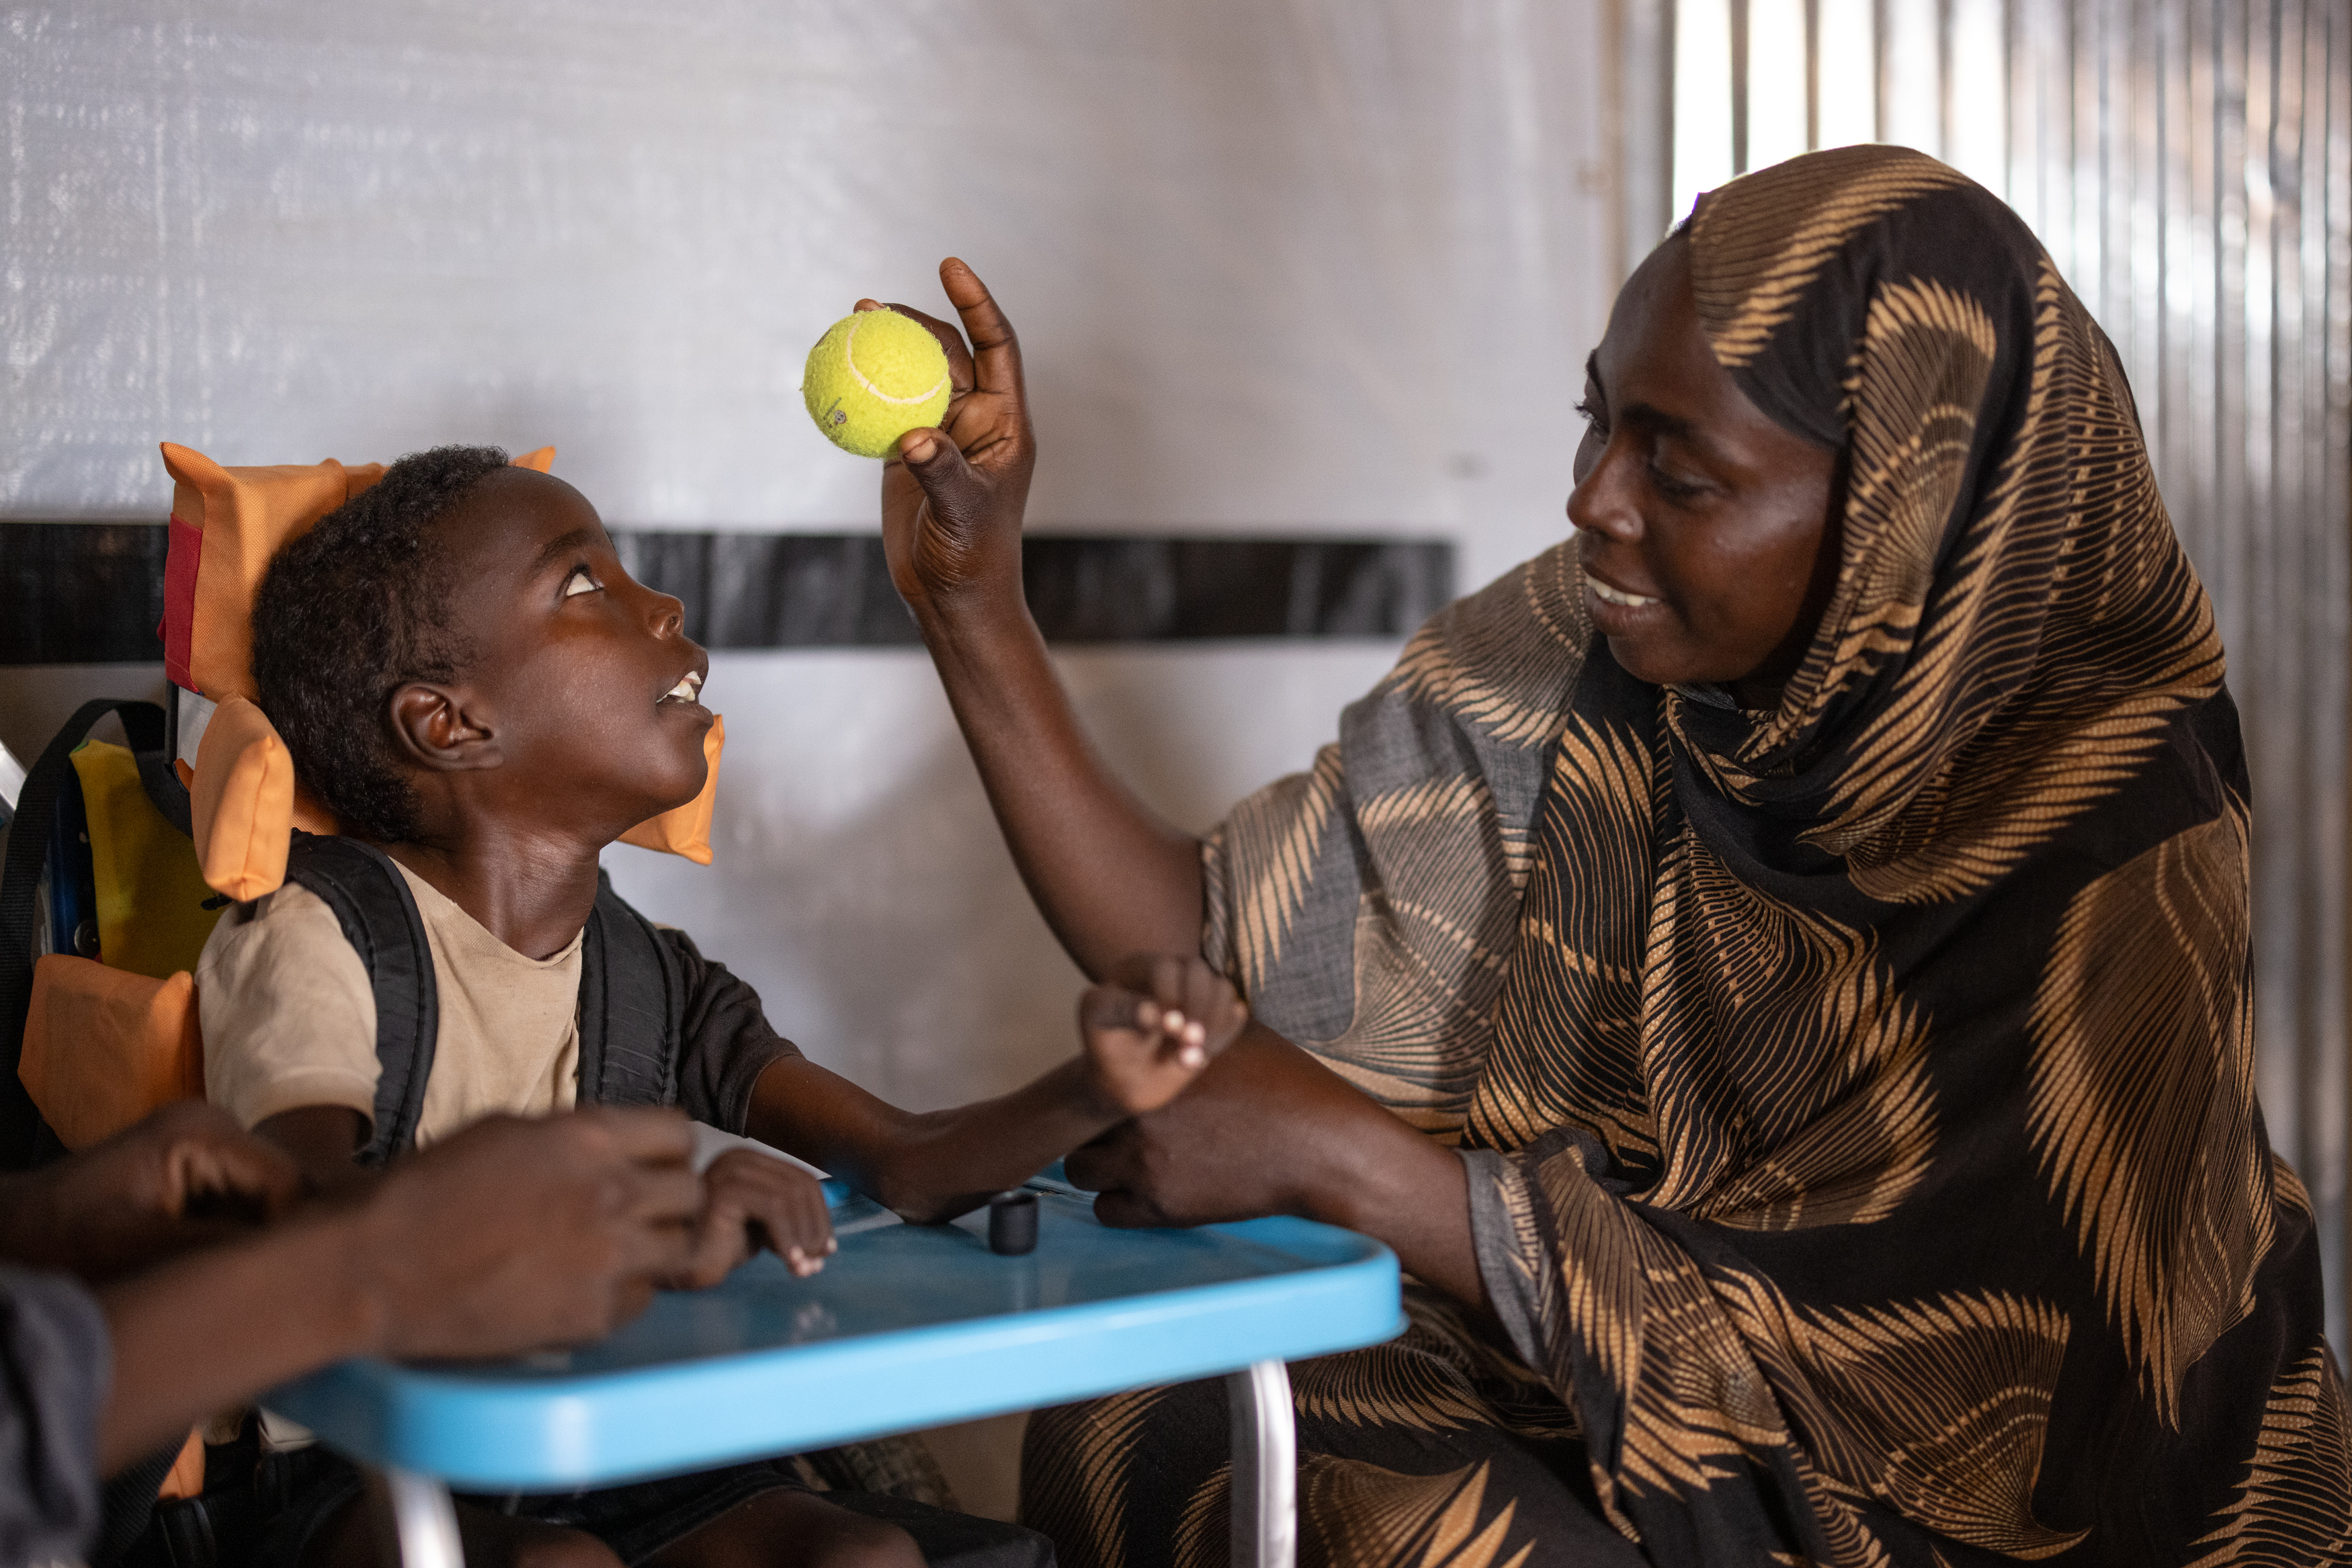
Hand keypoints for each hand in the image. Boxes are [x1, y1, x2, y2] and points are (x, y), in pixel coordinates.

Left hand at [0, 1101, 302, 1278]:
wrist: (10, 1232)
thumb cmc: (58, 1242)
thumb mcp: (137, 1252)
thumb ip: (216, 1251)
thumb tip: (290, 1271)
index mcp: (200, 1132)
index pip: (289, 1183)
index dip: (298, 1237)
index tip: (291, 1291)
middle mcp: (215, 1126)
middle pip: (286, 1189)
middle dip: (282, 1242)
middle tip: (275, 1296)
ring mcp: (209, 1146)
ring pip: (272, 1201)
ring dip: (262, 1245)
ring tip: (251, 1290)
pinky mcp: (201, 1169)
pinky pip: (247, 1205)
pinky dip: (242, 1242)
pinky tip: (228, 1276)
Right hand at [353, 1108, 703, 1357]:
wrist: (376, 1270)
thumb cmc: (426, 1192)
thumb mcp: (506, 1131)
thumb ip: (574, 1136)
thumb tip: (614, 1143)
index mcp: (589, 1137)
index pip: (679, 1132)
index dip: (666, 1149)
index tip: (650, 1162)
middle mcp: (612, 1194)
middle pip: (691, 1191)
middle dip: (669, 1196)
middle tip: (637, 1208)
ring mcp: (608, 1258)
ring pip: (682, 1247)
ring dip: (657, 1245)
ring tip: (617, 1248)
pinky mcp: (593, 1315)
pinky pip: (643, 1298)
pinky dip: (625, 1292)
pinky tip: (585, 1285)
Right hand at [668, 1148, 835, 1288]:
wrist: (677, 1266)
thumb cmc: (717, 1249)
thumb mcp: (764, 1229)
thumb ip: (792, 1223)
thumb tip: (827, 1244)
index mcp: (751, 1161)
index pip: (802, 1180)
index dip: (821, 1215)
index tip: (827, 1249)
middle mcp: (739, 1158)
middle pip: (800, 1185)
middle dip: (816, 1228)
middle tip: (818, 1262)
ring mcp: (728, 1170)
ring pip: (790, 1196)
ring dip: (804, 1237)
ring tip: (803, 1268)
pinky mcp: (721, 1191)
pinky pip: (772, 1209)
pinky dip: (789, 1238)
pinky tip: (791, 1263)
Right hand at [868, 258, 1036, 619]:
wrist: (953, 596)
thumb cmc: (973, 557)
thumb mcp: (961, 512)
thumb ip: (942, 471)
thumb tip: (916, 437)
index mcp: (1004, 422)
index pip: (997, 345)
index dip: (977, 302)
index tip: (949, 265)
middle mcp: (976, 420)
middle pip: (949, 351)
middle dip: (916, 321)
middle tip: (871, 306)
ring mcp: (941, 434)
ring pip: (913, 376)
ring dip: (884, 349)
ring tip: (850, 321)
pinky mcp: (908, 453)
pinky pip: (883, 408)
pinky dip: (859, 390)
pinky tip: (829, 373)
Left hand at [1065, 1024, 1400, 1227]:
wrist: (1322, 1148)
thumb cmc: (1287, 1087)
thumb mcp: (1236, 1036)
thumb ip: (1191, 1028)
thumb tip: (1169, 1012)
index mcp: (1153, 1068)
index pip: (1089, 1076)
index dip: (1099, 1085)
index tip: (1115, 1093)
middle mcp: (1140, 1115)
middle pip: (1078, 1125)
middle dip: (1094, 1127)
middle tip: (1119, 1130)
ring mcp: (1148, 1164)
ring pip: (1083, 1172)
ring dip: (1101, 1167)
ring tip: (1133, 1161)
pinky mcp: (1164, 1207)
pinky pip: (1108, 1211)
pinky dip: (1122, 1202)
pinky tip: (1152, 1188)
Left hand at [1080, 955, 1248, 1115]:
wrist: (1125, 1075)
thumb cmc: (1107, 1042)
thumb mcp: (1100, 1022)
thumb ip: (1123, 1012)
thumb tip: (1154, 1012)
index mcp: (1141, 966)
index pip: (1165, 968)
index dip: (1170, 996)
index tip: (1165, 1027)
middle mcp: (1173, 972)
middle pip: (1199, 971)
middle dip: (1198, 1006)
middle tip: (1189, 1039)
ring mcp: (1196, 992)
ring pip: (1222, 988)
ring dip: (1215, 1022)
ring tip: (1194, 1053)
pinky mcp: (1215, 1014)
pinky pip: (1235, 1012)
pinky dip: (1225, 1032)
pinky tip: (1202, 1053)